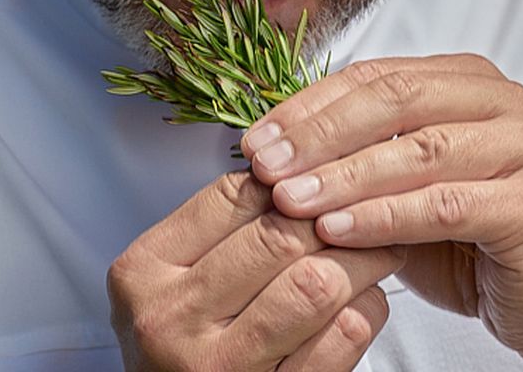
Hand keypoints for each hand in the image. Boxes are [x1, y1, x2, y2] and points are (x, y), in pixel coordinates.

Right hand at [106, 168, 406, 369]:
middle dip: (335, 216)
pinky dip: (369, 308)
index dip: (291, 181)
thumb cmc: (184, 349)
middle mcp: (171, 319)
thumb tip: (301, 171)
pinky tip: (367, 301)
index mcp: (142, 272)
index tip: (324, 182)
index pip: (233, 196)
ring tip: (380, 249)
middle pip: (279, 237)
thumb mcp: (175, 284)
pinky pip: (342, 337)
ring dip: (363, 261)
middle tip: (368, 209)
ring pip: (317, 283)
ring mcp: (220, 367)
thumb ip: (221, 233)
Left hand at [239, 55, 522, 371]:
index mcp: (472, 83)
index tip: (256, 139)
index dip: (311, 105)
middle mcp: (507, 103)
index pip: (378, 75)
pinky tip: (337, 232)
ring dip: (344, 176)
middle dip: (320, 133)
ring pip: (419, 150)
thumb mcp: (407, 192)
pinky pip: (445, 205)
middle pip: (397, 99)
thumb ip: (359, 162)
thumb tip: (271, 153)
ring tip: (289, 201)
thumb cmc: (477, 246)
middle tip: (265, 165)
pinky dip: (384, 217)